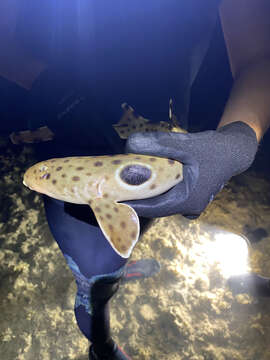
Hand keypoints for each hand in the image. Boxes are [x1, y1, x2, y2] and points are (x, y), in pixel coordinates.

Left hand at [125, 122, 257, 218]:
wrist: (234, 150)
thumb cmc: (212, 148)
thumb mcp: (183, 143)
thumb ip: (156, 144)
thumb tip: (128, 146)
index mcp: (187, 200)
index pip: (151, 208)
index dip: (130, 205)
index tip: (110, 200)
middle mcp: (188, 207)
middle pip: (154, 206)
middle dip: (134, 199)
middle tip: (114, 190)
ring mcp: (190, 204)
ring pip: (161, 202)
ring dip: (144, 194)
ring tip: (124, 185)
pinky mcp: (190, 197)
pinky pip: (168, 197)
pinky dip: (155, 190)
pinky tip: (144, 180)